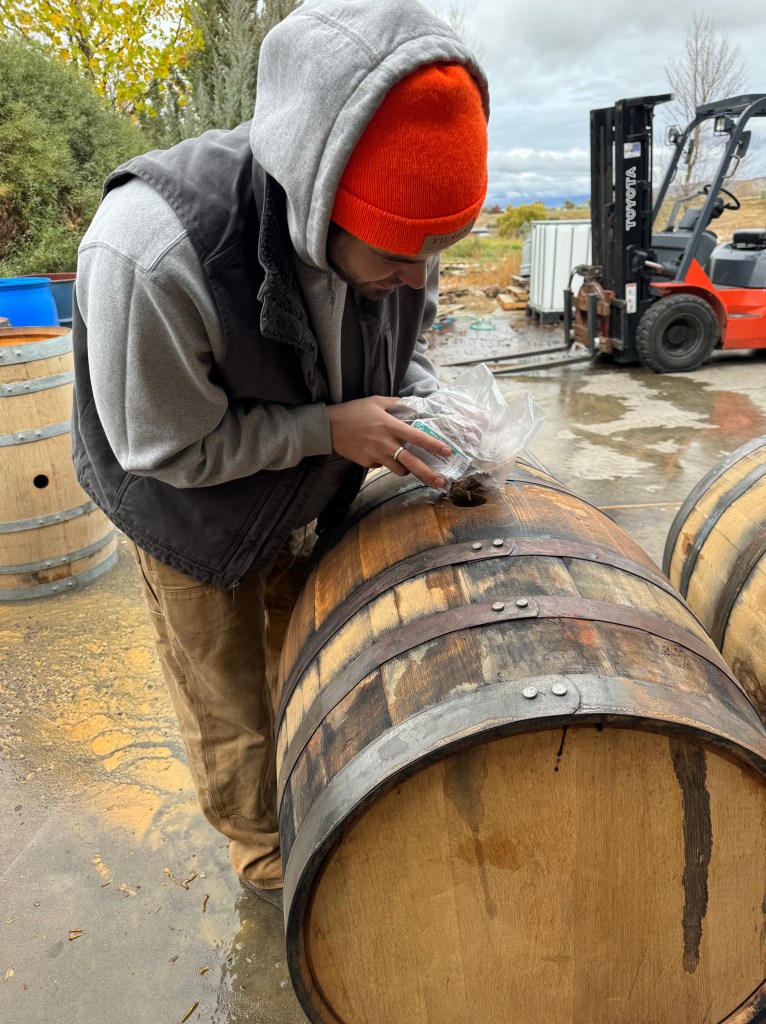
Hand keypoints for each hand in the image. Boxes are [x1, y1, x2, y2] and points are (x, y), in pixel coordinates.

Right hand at [326, 396, 450, 488]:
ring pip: (399, 470)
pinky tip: (380, 454)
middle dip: (429, 474)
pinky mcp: (367, 463)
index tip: (447, 452)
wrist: (328, 427)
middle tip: (442, 483)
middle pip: (412, 463)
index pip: (417, 438)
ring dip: (407, 469)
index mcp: (390, 427)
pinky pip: (382, 467)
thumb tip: (409, 404)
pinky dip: (386, 463)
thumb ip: (394, 404)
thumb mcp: (375, 401)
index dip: (434, 446)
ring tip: (410, 465)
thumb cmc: (353, 411)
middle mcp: (386, 444)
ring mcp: (376, 456)